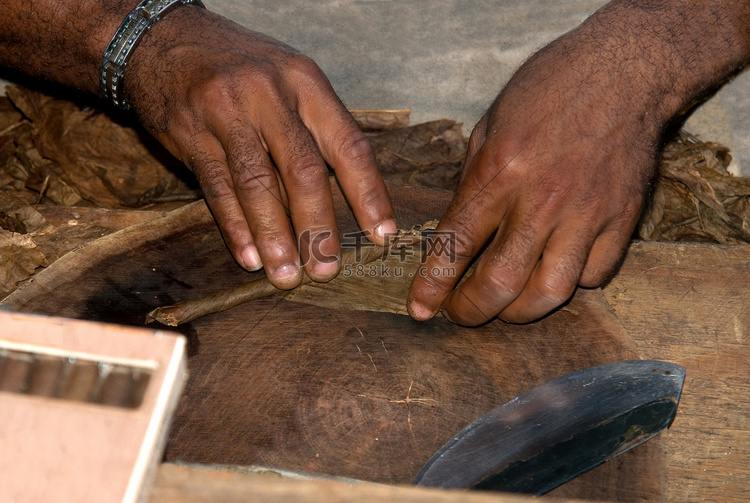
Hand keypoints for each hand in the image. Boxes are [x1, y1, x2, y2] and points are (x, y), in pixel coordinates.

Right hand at [124, 7, 395, 288]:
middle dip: (317, 227)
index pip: (348, 145)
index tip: (381, 235)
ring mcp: (225, 112)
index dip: (368, 194)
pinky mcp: (189, 132)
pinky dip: (235, 227)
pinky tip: (249, 257)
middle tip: (326, 269)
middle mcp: (268, 95)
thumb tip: (348, 198)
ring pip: (256, 185)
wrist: (166, 39)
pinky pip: (217, 188)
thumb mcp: (288, 80)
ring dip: (274, 237)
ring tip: (287, 275)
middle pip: (303, 170)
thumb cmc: (242, 68)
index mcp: (305, 82)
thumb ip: (315, 130)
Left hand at [407, 2, 711, 324]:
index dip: (432, 285)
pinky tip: (555, 271)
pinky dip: (571, 283)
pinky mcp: (622, 220)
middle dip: (472, 310)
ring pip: (550, 292)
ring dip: (520, 311)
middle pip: (500, 281)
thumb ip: (474, 179)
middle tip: (460, 314)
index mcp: (500, 171)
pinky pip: (594, 275)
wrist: (626, 70)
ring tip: (505, 307)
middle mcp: (541, 199)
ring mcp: (586, 213)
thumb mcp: (491, 124)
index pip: (456, 244)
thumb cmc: (550, 88)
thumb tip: (458, 227)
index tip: (420, 308)